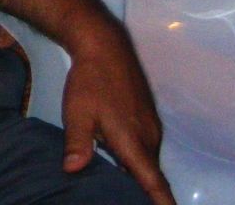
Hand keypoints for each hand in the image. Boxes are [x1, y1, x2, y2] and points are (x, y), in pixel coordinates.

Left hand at [61, 18, 173, 204]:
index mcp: (135, 142)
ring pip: (146, 158)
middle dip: (141, 189)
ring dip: (136, 170)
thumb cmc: (90, 81)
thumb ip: (78, 144)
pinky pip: (144, 145)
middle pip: (149, 173)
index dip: (161, 202)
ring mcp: (151, 125)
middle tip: (121, 196)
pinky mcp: (147, 116)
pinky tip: (116, 156)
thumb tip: (73, 170)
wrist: (104, 45)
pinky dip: (135, 156)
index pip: (154, 182)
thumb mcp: (77, 113)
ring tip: (118, 184)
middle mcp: (149, 137)